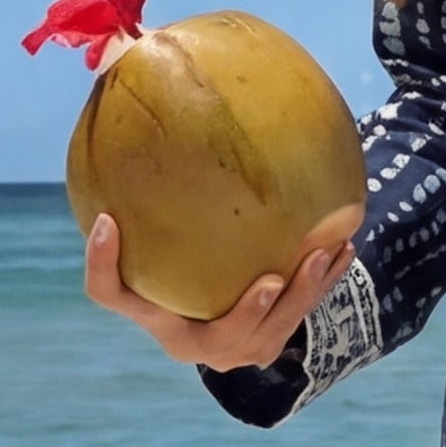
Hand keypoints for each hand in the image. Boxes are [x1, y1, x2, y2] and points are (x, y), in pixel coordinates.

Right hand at [80, 206, 360, 369]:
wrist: (219, 318)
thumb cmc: (177, 260)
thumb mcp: (160, 235)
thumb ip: (145, 197)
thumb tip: (115, 96)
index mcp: (149, 312)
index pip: (108, 292)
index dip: (101, 262)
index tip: (107, 220)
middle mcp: (186, 341)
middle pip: (217, 338)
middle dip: (247, 313)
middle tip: (271, 281)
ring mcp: (231, 350)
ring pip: (270, 332)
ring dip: (301, 295)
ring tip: (322, 255)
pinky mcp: (267, 346)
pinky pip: (300, 314)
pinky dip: (322, 281)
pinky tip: (344, 247)